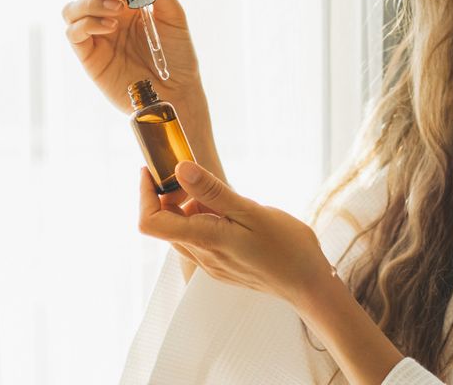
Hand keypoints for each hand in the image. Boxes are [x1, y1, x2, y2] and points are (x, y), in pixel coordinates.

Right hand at [62, 0, 204, 113]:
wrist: (177, 91)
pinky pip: (73, 33)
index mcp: (128, 4)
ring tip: (117, 12)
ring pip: (72, 8)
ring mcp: (97, 36)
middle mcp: (108, 16)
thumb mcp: (173, 15)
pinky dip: (86, 23)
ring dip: (90, 2)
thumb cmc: (178, 55)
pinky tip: (109, 27)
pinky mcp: (89, 56)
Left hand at [137, 161, 333, 304]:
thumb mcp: (251, 210)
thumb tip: (179, 169)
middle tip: (191, 172)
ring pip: (183, 231)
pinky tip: (229, 212)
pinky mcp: (221, 267)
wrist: (308, 283)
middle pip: (165, 224)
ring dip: (189, 207)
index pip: (151, 222)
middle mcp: (202, 257)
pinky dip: (204, 219)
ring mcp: (210, 265)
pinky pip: (200, 240)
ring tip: (219, 194)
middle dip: (169, 195)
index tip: (152, 170)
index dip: (144, 194)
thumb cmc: (287, 246)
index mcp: (206, 240)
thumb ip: (213, 191)